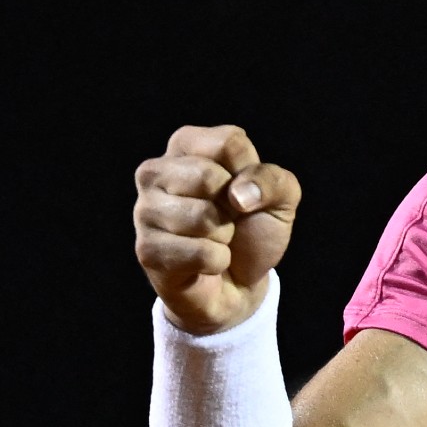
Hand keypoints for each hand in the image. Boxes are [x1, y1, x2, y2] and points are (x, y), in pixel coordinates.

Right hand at [134, 125, 301, 334]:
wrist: (240, 283)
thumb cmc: (252, 227)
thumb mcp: (281, 197)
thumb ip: (272, 180)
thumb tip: (237, 195)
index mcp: (187, 144)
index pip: (228, 143)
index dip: (250, 173)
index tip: (243, 190)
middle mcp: (156, 171)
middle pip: (208, 177)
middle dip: (233, 207)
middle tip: (226, 218)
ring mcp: (145, 210)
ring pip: (202, 217)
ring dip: (224, 236)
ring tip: (215, 238)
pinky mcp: (146, 249)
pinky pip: (199, 252)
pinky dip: (216, 261)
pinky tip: (205, 262)